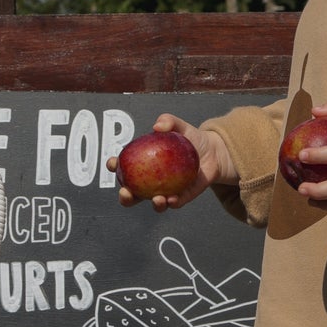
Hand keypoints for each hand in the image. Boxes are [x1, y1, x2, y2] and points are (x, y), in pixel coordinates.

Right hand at [106, 112, 237, 211]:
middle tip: (126, 192)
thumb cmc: (191, 138)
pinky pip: (175, 203)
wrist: (214, 152)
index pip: (124, 166)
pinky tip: (172, 199)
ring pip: (154, 203)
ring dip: (152, 204)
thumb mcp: (180, 126)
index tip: (113, 163)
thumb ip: (169, 121)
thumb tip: (157, 126)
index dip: (114, 166)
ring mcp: (166, 191)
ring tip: (157, 199)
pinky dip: (172, 203)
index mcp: (145, 163)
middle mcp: (152, 181)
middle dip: (125, 197)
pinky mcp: (182, 197)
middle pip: (133, 193)